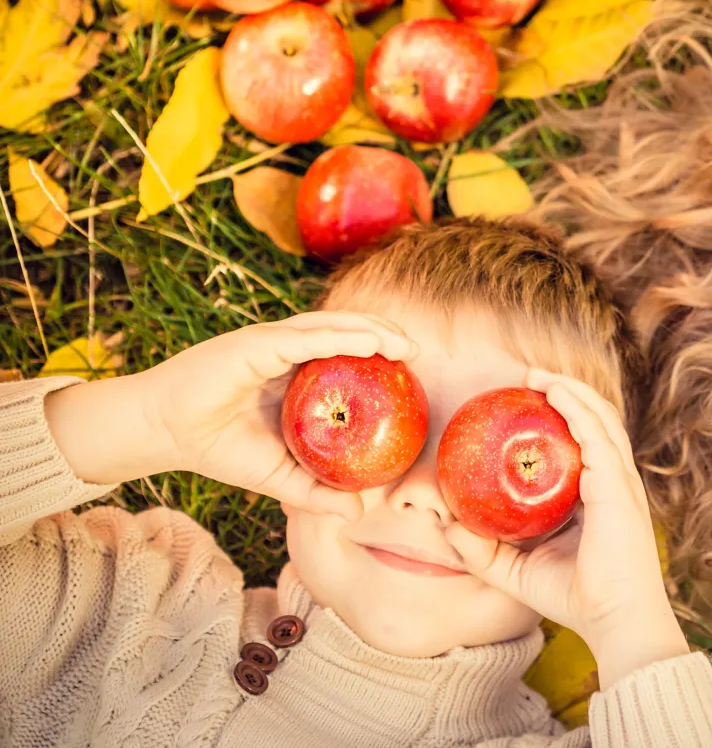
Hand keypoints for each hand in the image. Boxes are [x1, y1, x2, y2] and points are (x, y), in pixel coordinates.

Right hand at [48, 311, 417, 518]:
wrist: (166, 435)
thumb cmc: (220, 450)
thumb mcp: (278, 477)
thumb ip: (317, 491)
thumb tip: (359, 513)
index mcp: (295, 375)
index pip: (345, 355)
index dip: (378, 355)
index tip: (411, 370)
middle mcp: (287, 353)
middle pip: (345, 334)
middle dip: (383, 336)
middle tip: (416, 352)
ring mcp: (272, 344)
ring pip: (331, 328)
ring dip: (370, 330)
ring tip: (401, 342)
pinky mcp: (257, 344)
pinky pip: (306, 337)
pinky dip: (340, 336)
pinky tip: (369, 341)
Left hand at [444, 370, 687, 688]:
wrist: (615, 621)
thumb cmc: (576, 598)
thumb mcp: (516, 572)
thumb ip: (483, 551)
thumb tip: (446, 527)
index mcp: (599, 496)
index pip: (585, 442)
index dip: (563, 415)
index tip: (527, 399)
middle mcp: (613, 481)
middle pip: (596, 420)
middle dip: (566, 390)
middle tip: (527, 376)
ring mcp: (620, 481)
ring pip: (600, 418)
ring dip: (571, 389)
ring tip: (537, 374)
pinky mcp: (617, 487)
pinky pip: (597, 435)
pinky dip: (577, 408)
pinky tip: (554, 392)